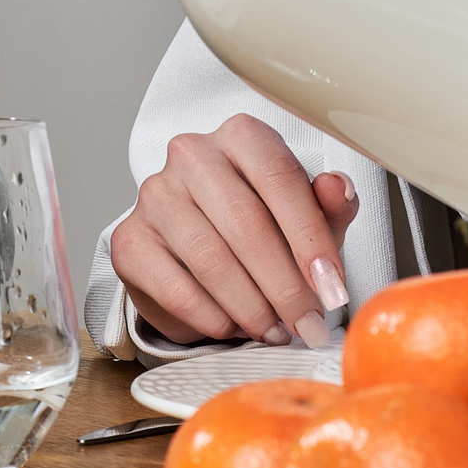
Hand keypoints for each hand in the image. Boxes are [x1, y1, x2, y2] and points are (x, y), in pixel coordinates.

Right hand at [108, 114, 358, 349]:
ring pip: (210, 257)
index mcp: (242, 136)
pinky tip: (232, 328)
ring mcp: (155, 194)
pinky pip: (173, 285)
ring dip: (251, 306)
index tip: (333, 288)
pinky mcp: (129, 240)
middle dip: (284, 285)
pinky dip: (210, 316)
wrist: (201, 258)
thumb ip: (330, 205)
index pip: (280, 177)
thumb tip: (339, 187)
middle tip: (308, 325)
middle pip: (245, 222)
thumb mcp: (308, 219)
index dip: (311, 239)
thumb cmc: (264, 229)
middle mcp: (192, 154)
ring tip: (275, 331)